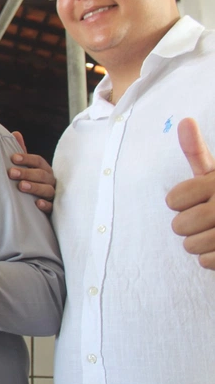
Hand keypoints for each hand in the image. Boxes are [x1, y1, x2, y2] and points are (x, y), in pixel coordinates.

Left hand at [8, 131, 55, 213]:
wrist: (40, 207)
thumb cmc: (31, 183)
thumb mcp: (26, 168)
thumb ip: (22, 153)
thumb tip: (15, 133)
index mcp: (44, 169)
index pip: (38, 161)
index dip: (26, 158)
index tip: (13, 158)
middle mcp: (50, 180)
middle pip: (41, 174)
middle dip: (26, 173)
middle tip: (11, 173)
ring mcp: (53, 194)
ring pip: (47, 189)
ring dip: (34, 187)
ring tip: (22, 186)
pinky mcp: (53, 209)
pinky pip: (52, 207)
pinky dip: (46, 205)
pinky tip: (37, 204)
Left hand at [166, 118, 214, 269]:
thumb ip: (196, 152)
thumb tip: (184, 120)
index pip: (173, 200)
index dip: (180, 203)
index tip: (197, 199)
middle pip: (179, 226)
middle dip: (187, 226)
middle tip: (206, 220)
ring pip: (190, 247)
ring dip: (198, 244)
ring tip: (214, 234)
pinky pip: (206, 262)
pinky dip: (212, 259)